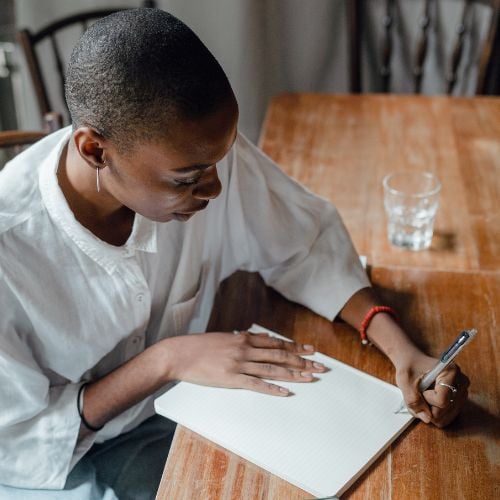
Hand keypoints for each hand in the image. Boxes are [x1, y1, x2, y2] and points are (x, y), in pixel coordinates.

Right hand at [162, 330, 325, 395]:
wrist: (180, 354)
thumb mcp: (225, 337)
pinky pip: (256, 384)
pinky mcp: (231, 379)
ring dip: (293, 373)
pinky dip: (272, 388)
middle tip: (320, 366)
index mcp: (244, 339)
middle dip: (302, 361)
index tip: (311, 350)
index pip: (277, 343)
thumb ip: (245, 338)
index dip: (296, 347)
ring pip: (272, 369)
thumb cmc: (200, 346)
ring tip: (310, 378)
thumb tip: (264, 338)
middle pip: (280, 355)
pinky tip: (285, 391)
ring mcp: (239, 364)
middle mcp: (245, 349)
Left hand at [395, 353, 469, 426]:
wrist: (413, 362)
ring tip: (423, 396)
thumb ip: (412, 399)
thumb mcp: (405, 380)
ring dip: (429, 411)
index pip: (442, 400)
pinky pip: (446, 418)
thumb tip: (426, 419)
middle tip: (420, 392)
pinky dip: (434, 414)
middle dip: (426, 406)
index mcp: (450, 372)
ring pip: (445, 417)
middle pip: (444, 410)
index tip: (420, 388)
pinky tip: (428, 401)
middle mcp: (461, 383)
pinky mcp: (459, 402)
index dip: (426, 399)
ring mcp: (462, 394)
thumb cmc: (409, 367)